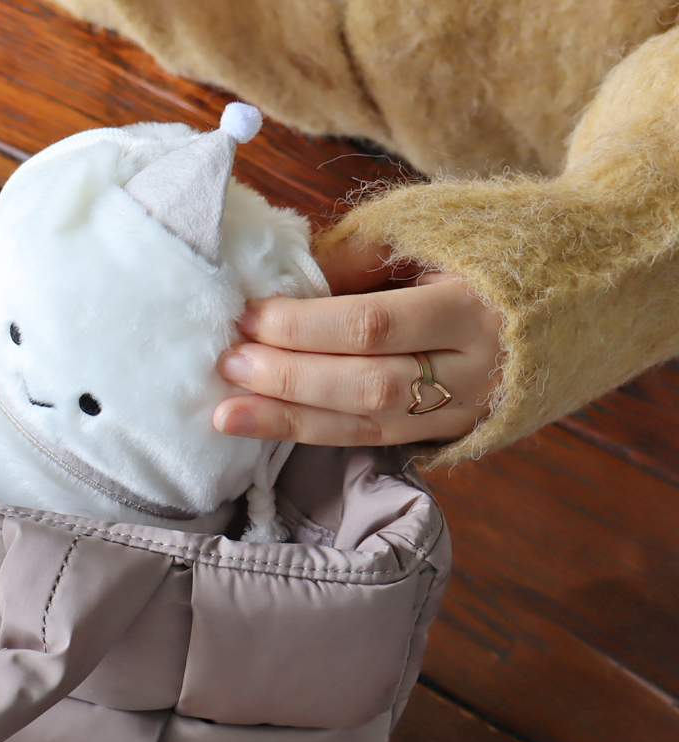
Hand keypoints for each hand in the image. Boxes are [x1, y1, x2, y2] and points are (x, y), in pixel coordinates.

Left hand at [214, 239, 502, 446]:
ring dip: (289, 420)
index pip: (372, 326)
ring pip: (367, 427)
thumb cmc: (492, 246)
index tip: (248, 316)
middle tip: (229, 363)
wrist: (582, 290)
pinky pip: (375, 441)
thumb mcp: (431, 233)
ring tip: (227, 413)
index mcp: (472, 308)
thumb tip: (284, 288)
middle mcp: (474, 371)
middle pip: (367, 386)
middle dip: (289, 378)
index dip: (303, 327)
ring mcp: (465, 410)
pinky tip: (269, 428)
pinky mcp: (451, 433)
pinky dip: (317, 434)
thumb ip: (356, 262)